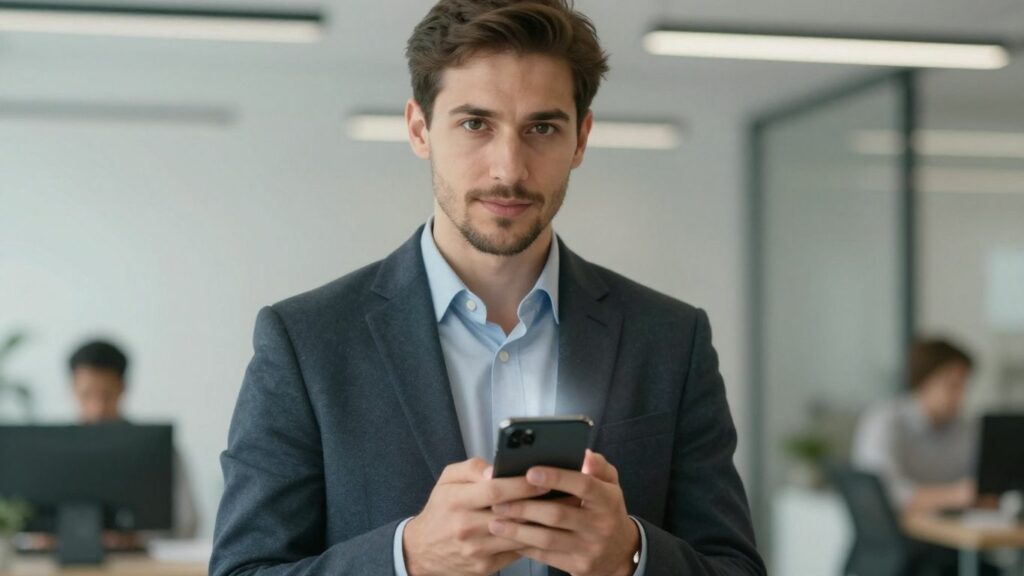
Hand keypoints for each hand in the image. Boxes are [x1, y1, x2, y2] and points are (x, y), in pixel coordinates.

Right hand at [403, 457, 550, 575]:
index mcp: (455, 500)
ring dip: (544, 524)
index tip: (544, 479)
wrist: (422, 550)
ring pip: (518, 536)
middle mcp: (465, 527)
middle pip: (512, 514)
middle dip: (541, 504)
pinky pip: (516, 553)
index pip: (495, 491)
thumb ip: (471, 468)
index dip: (522, 485)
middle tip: (566, 494)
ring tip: (563, 511)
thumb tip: (495, 468)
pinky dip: (533, 541)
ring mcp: (476, 550)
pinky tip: (548, 530)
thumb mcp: (447, 480)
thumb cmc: (441, 509)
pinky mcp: (485, 567)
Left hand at [488, 449, 639, 575]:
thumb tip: (584, 453)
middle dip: (525, 507)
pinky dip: (524, 546)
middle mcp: (600, 525)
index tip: (530, 472)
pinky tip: (507, 537)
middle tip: (498, 501)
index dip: (557, 478)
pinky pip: (546, 556)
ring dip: (518, 531)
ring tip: (495, 521)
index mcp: (608, 500)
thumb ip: (599, 466)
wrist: (621, 552)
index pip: (583, 486)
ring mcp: (589, 548)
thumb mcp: (610, 485)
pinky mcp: (578, 566)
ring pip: (547, 539)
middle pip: (558, 514)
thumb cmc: (606, 509)